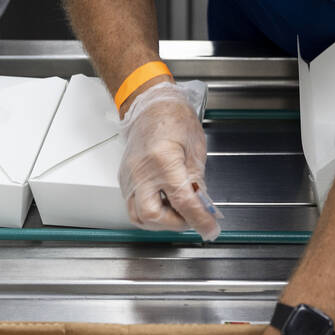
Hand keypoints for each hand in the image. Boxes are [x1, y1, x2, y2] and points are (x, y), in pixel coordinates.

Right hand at [118, 80, 221, 240]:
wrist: (151, 105)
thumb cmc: (173, 119)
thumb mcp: (195, 149)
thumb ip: (198, 181)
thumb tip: (202, 205)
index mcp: (164, 161)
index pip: (183, 201)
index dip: (199, 219)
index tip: (210, 229)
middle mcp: (142, 171)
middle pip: (152, 215)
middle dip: (174, 224)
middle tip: (190, 218)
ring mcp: (130, 176)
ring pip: (137, 216)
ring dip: (159, 222)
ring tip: (176, 213)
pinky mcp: (125, 179)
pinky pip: (133, 205)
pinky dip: (150, 211)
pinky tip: (164, 204)